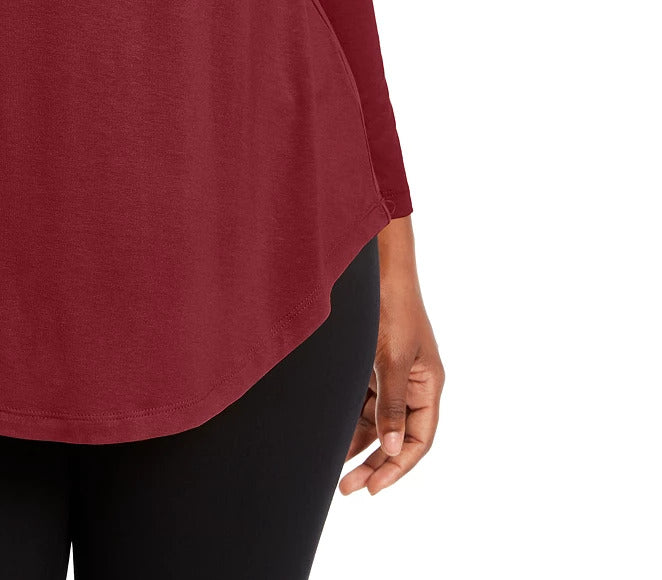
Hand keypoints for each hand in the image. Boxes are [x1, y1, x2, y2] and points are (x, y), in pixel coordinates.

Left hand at [339, 216, 443, 495]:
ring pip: (377, 422)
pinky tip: (330, 436)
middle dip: (374, 463)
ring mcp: (391, 374)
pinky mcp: (372, 363)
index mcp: (428, 385)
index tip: (374, 487)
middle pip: (396, 436)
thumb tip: (392, 448)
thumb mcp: (391, 357)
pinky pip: (362, 402)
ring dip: (358, 445)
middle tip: (348, 490)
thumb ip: (391, 403)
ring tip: (334, 471)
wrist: (376, 267)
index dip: (398, 466)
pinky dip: (349, 420)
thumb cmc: (391, 307)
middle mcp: (412, 383)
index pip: (419, 438)